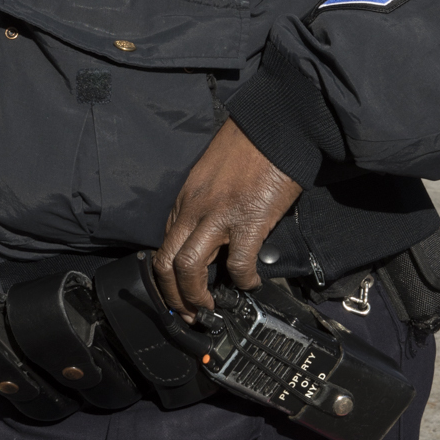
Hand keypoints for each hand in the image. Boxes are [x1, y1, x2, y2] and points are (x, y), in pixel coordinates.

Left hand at [151, 118, 301, 317]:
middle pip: (166, 262)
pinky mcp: (248, 220)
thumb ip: (205, 206)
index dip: (167, 277)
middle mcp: (194, 209)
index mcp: (186, 200)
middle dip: (173, 296)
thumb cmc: (249, 147)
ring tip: (210, 307)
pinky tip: (249, 284)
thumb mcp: (211, 177)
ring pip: (188, 267)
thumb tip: (211, 236)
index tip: (177, 293)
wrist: (276, 126)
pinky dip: (242, 281)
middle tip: (188, 312)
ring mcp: (218, 215)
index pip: (163, 246)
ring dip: (195, 296)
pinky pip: (237, 263)